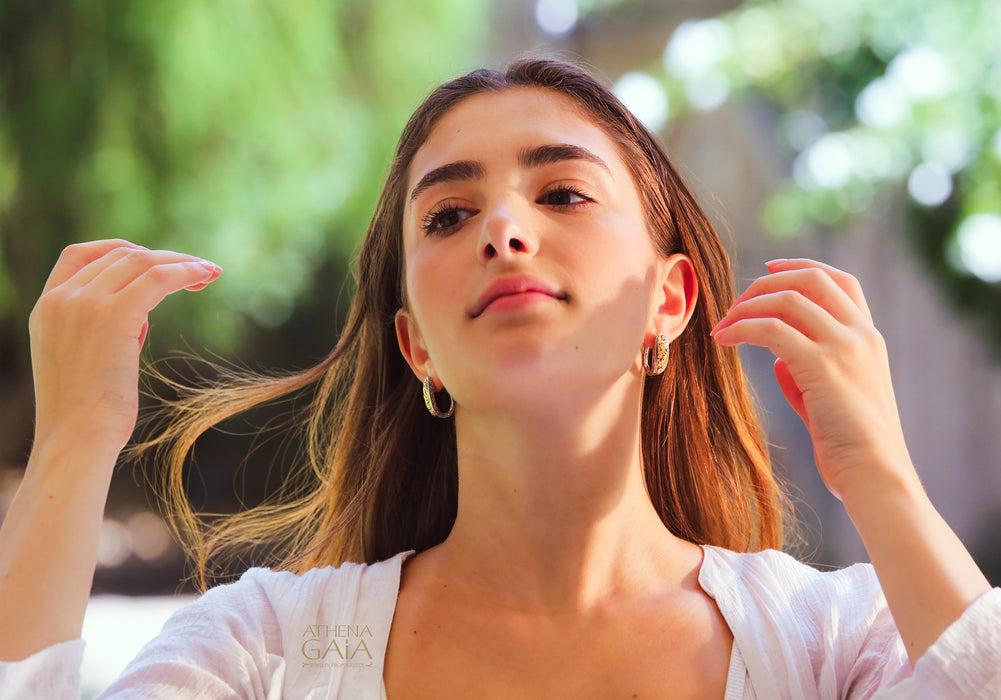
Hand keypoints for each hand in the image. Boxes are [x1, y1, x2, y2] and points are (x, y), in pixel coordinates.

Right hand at [28, 239, 221, 453]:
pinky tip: (206, 275)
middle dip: (161, 258)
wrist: (76, 437)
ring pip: (142, 262)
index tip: (149, 257)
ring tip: (210, 272)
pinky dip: (185, 271)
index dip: (118, 249)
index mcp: (46, 307)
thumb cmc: (86, 412)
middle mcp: (62, 298)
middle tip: (197, 269)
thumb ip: (100, 330)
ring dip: (180, 263)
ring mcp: (85, 303)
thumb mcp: (81, 359)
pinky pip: (157, 278)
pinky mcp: (114, 314)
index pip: (79, 255)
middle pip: (120, 256)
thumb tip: (138, 316)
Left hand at [710, 259, 915, 500]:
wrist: (875, 474)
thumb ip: (807, 375)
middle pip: (812, 279)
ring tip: (723, 326)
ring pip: (788, 299)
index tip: (771, 267)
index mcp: (869, 339)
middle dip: (767, 282)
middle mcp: (861, 335)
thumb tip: (778, 360)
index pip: (840, 281)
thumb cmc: (852, 447)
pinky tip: (724, 340)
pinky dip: (742, 328)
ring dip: (748, 306)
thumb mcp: (832, 402)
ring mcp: (844, 347)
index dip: (803, 267)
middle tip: (735, 301)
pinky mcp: (823, 366)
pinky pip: (772, 329)